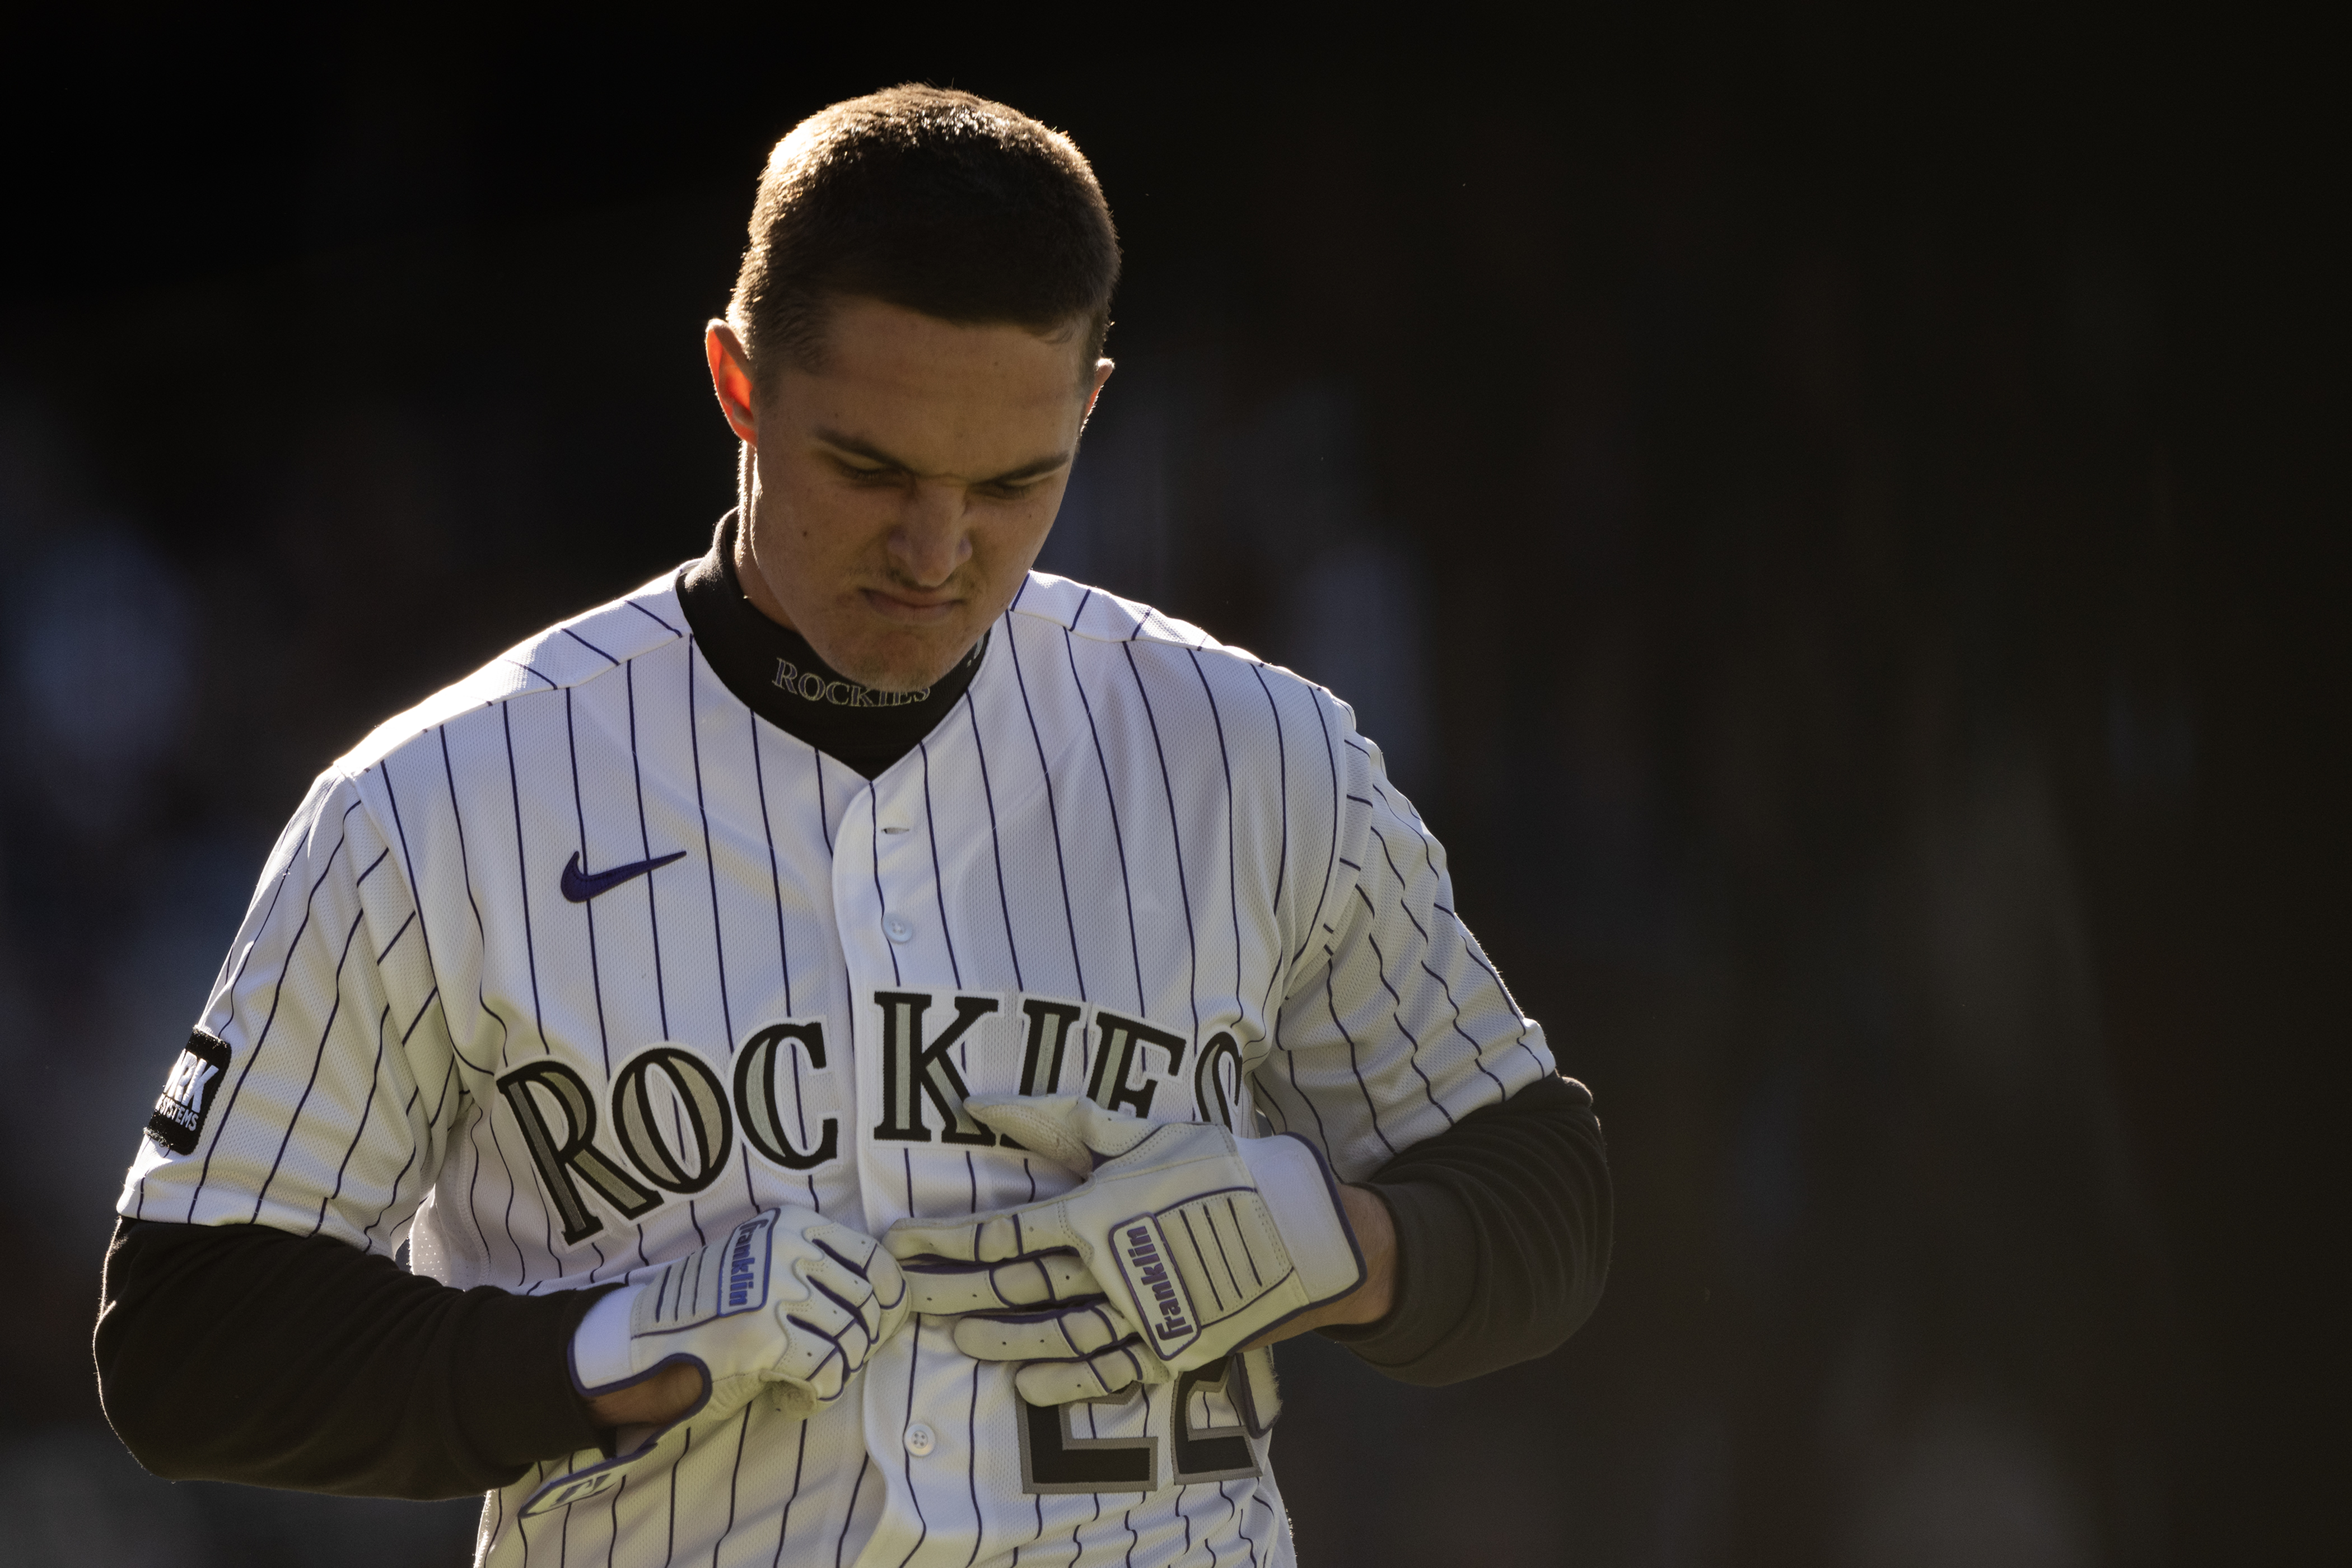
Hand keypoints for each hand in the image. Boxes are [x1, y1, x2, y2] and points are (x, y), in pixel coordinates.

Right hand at [526, 1209, 908, 1515]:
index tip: (877, 1326)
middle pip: (869, 1304)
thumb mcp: (766, 1269)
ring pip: (852, 1341)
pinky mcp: (766, 1334)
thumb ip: (818, 1273)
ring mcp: (778, 1289)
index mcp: (793, 1225)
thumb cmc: (709, 1314)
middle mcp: (789, 1249)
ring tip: (805, 1384)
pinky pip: (826, 1372)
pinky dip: (816, 1396)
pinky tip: (791, 1400)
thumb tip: (890, 1304)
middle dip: (861, 1344)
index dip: (888, 1299)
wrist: (640, 1342)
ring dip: (836, 1373)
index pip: (876, 1259)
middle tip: (832, 1365)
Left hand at [885, 1095, 1365, 1405]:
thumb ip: (1063, 1122)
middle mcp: (1109, 1269)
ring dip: (997, 1339)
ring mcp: (1139, 1315)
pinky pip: (1106, 1371)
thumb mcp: (1145, 1133)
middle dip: (949, 1292)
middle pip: (1011, 1287)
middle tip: (899, 1299)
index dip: (945, 1241)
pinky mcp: (1171, 1347)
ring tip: (955, 1340)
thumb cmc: (1223, 1167)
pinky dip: (1063, 1379)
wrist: (1307, 1228)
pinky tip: (1025, 1383)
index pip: (1001, 1232)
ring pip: (1050, 1333)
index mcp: (1098, 1212)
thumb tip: (982, 1105)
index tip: (901, 1246)